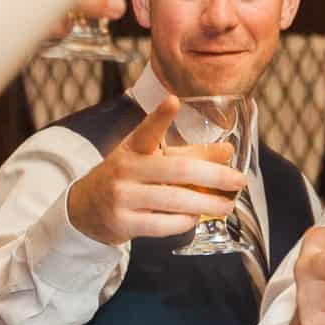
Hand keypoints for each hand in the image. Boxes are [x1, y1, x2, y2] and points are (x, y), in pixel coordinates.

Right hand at [66, 96, 247, 245]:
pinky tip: (195, 218)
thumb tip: (227, 152)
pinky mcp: (124, 222)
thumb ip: (188, 155)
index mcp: (132, 148)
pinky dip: (185, 221)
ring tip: (226, 205)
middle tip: (238, 180)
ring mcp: (122, 196)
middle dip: (214, 175)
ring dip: (207, 204)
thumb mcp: (149, 160)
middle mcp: (126, 169)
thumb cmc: (126, 180)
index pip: (147, 130)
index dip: (160, 116)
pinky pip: (163, 224)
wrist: (86, 209)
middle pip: (178, 170)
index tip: (174, 101)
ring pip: (174, 200)